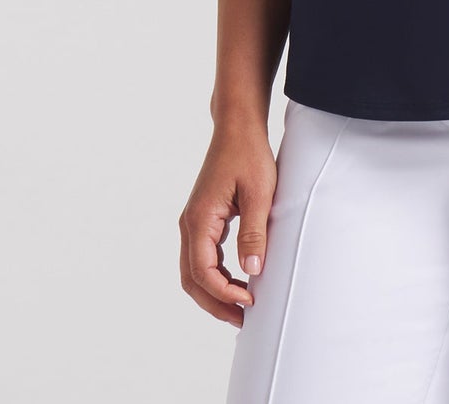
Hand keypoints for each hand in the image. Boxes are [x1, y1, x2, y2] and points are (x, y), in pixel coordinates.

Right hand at [179, 122, 278, 326]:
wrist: (238, 128)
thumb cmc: (249, 155)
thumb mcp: (258, 193)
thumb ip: (253, 232)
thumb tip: (252, 271)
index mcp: (199, 219)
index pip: (203, 271)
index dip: (224, 292)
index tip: (249, 301)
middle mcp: (190, 223)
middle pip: (192, 278)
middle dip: (215, 302)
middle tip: (242, 319)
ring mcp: (194, 222)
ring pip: (194, 270)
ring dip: (214, 291)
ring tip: (241, 306)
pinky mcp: (203, 219)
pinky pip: (202, 257)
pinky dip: (216, 275)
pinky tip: (238, 280)